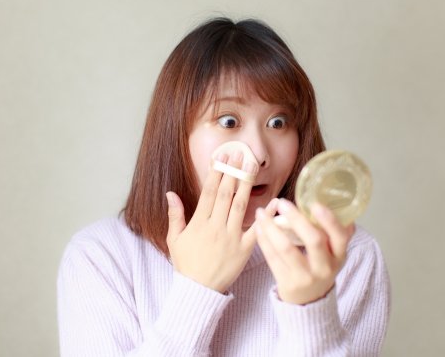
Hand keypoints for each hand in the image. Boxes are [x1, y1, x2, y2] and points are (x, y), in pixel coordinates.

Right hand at [166, 150, 257, 293]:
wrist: (198, 290)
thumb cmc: (186, 264)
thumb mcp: (174, 239)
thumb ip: (175, 215)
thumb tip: (170, 193)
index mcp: (199, 223)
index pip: (210, 192)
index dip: (217, 172)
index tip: (223, 157)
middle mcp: (216, 227)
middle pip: (226, 194)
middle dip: (233, 172)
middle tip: (240, 154)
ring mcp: (231, 238)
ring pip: (240, 206)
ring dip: (246, 185)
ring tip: (252, 167)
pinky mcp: (244, 249)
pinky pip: (257, 230)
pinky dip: (266, 216)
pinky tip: (274, 201)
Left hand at [256, 198, 355, 304]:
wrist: (310, 301)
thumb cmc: (320, 266)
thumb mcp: (333, 253)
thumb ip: (331, 232)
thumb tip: (326, 200)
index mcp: (339, 255)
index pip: (340, 236)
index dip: (329, 220)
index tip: (315, 203)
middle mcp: (325, 267)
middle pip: (313, 240)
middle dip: (296, 219)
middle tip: (282, 203)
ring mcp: (306, 277)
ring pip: (287, 249)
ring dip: (272, 228)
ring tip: (261, 213)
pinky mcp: (287, 282)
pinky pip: (273, 258)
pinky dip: (264, 240)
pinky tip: (259, 228)